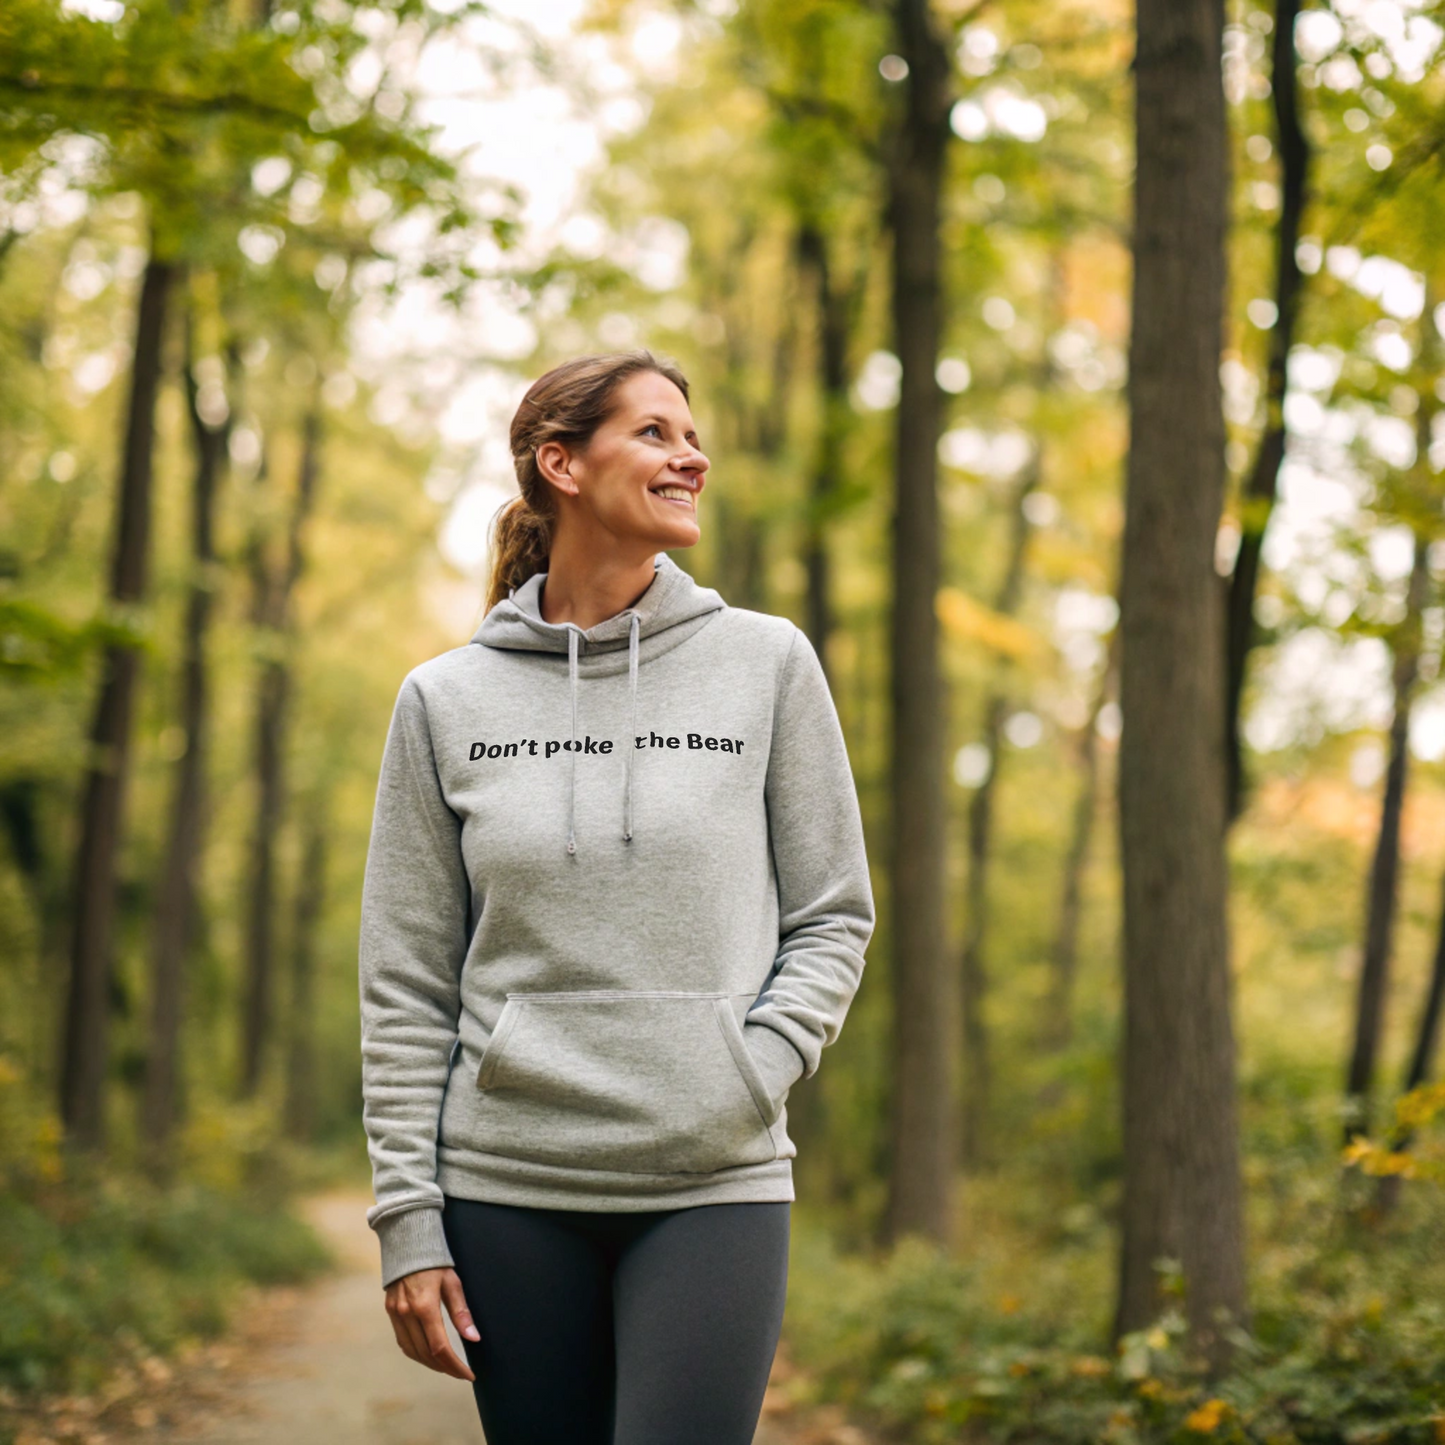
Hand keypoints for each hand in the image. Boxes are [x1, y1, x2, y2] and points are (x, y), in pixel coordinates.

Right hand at [384, 1266, 479, 1380]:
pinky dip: (416, 1352)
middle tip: (460, 1373)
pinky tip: (427, 1354)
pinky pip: (402, 1341)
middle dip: (445, 1368)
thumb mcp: (453, 1282)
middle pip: (426, 1353)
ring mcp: (396, 1313)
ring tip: (446, 1367)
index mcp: (425, 1305)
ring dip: (429, 1363)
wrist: (408, 1241)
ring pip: (412, 1351)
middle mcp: (407, 1313)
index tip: (468, 1375)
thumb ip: (462, 1312)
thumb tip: (473, 1338)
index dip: (455, 1365)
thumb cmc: (435, 1261)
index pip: (440, 1347)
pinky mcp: (390, 1311)